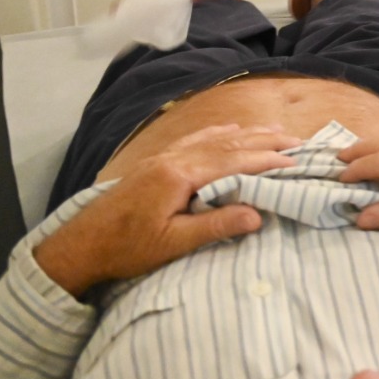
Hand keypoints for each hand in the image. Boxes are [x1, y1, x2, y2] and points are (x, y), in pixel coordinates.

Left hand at [34, 124, 297, 296]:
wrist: (81, 245)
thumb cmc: (127, 248)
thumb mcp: (173, 243)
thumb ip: (215, 225)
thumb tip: (258, 215)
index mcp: (179, 176)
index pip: (233, 161)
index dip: (266, 159)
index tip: (295, 161)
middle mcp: (173, 159)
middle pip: (228, 143)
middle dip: (265, 139)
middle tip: (297, 139)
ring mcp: (164, 158)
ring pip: (213, 138)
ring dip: (247, 133)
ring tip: (275, 130)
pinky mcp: (156, 163)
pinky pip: (194, 139)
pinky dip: (219, 133)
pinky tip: (231, 129)